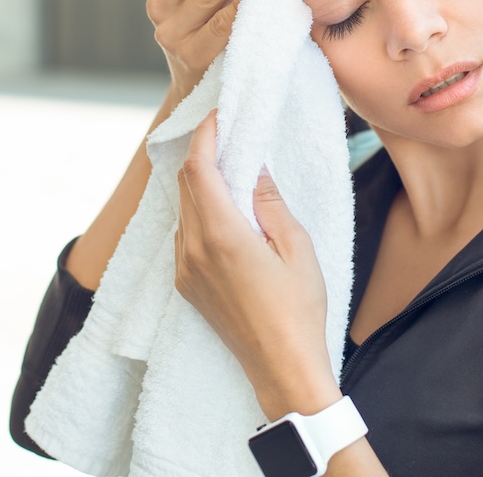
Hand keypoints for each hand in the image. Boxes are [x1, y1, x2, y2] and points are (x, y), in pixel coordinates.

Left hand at [174, 112, 342, 419]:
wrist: (281, 366)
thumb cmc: (298, 308)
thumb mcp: (296, 246)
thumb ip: (269, 202)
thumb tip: (254, 168)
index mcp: (223, 236)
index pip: (199, 170)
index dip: (205, 137)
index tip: (218, 116)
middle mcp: (194, 249)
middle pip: (185, 184)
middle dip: (202, 153)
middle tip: (229, 136)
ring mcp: (186, 269)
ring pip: (183, 208)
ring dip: (199, 182)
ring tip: (230, 170)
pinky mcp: (187, 284)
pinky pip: (185, 233)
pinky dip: (199, 210)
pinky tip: (224, 209)